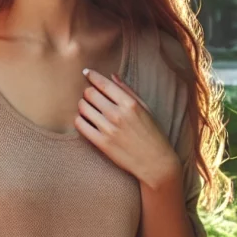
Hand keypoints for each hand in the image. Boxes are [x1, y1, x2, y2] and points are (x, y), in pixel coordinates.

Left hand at [75, 69, 180, 189]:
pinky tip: (86, 121)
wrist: (156, 163)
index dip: (92, 75)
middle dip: (88, 92)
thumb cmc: (153, 134)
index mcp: (129, 104)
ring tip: (89, 109)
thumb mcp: (145, 109)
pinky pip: (80, 124)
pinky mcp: (101, 143)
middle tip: (91, 96)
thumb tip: (112, 76)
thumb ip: (127, 91)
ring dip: (83, 105)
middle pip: (89, 93)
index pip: (103, 84)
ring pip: (83, 107)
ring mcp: (108, 129)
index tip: (86, 72)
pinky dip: (80, 119)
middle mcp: (117, 114)